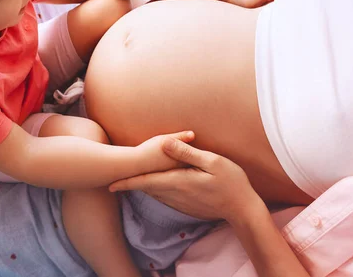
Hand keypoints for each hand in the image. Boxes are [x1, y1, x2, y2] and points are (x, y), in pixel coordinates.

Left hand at [110, 137, 262, 221]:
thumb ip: (186, 152)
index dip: (127, 182)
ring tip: (127, 181)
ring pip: (154, 194)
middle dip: (129, 184)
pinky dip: (154, 191)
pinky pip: (163, 198)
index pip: (146, 182)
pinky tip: (153, 186)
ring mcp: (180, 203)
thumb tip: (165, 142)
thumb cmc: (231, 182)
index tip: (110, 184)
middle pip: (146, 189)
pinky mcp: (186, 207)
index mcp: (178, 181)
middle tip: (112, 181)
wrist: (243, 209)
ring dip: (141, 187)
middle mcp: (175, 195)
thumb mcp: (211, 161)